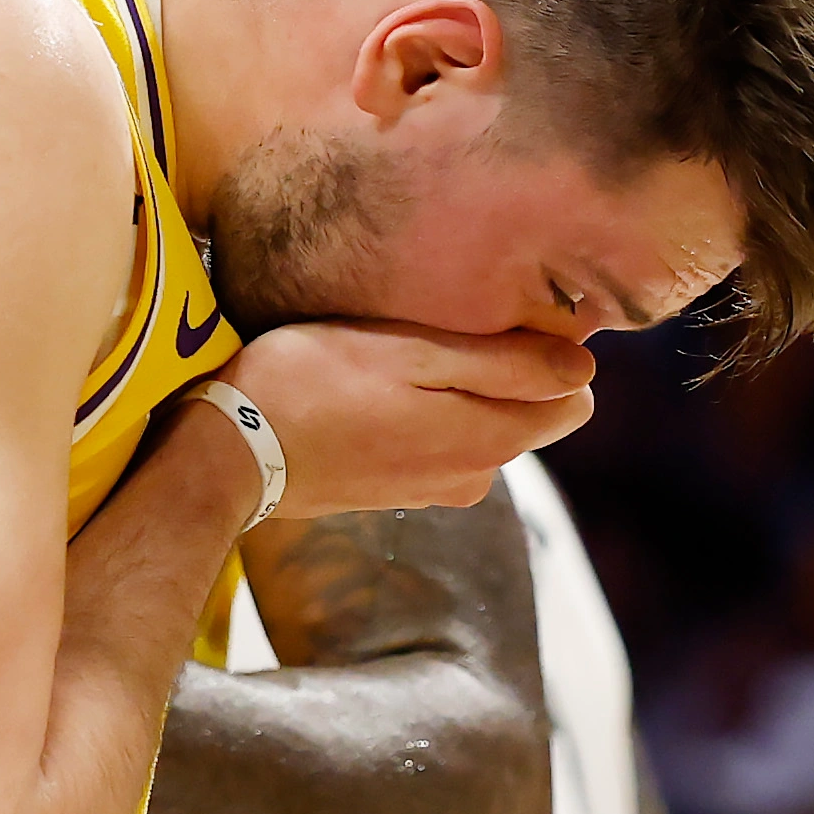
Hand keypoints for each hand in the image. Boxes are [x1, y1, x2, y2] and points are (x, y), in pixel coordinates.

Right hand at [215, 322, 593, 520]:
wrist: (227, 454)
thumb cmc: (312, 384)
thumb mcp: (411, 353)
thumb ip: (505, 363)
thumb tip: (586, 369)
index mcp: (489, 439)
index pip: (574, 400)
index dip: (549, 353)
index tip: (499, 320)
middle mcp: (474, 477)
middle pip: (526, 413)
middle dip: (505, 373)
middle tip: (435, 327)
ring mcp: (433, 491)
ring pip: (477, 426)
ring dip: (455, 392)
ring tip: (396, 354)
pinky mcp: (394, 494)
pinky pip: (436, 445)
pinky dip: (420, 416)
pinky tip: (372, 390)